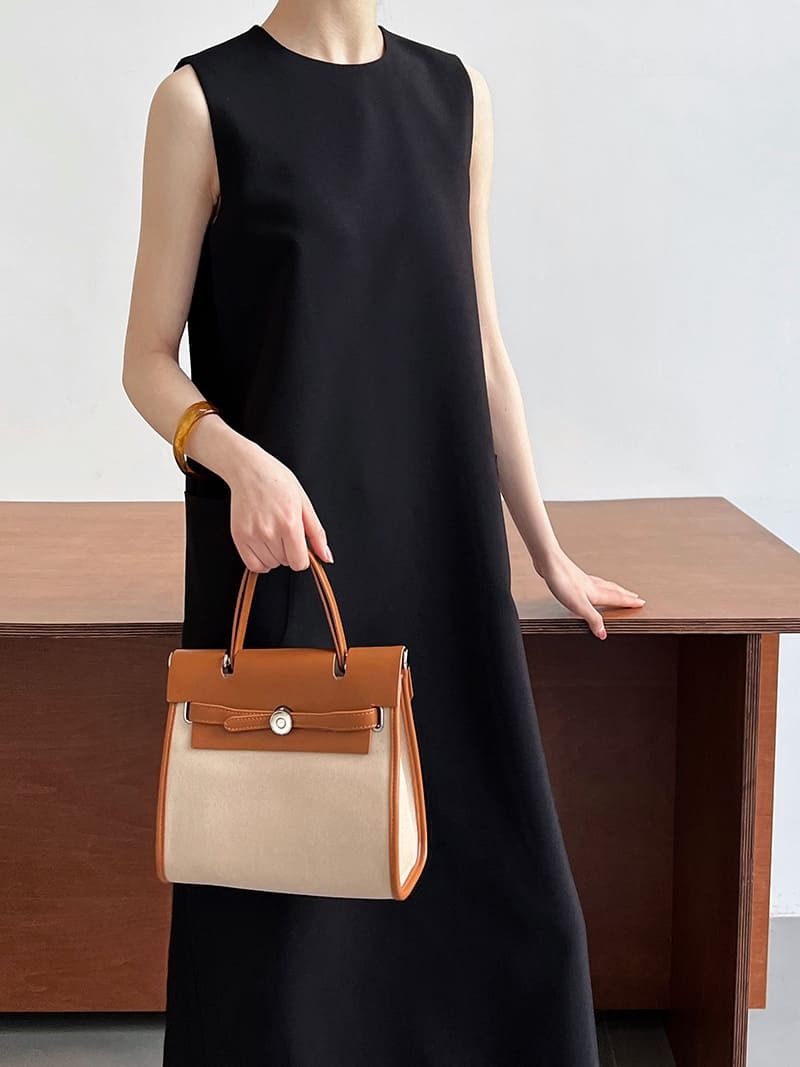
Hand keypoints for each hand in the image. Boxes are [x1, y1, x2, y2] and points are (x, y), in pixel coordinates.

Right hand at [224, 440, 332, 572]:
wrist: (249, 470)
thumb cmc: (278, 482)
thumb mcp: (304, 504)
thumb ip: (317, 534)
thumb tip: (327, 557)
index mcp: (290, 523)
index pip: (299, 563)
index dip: (302, 557)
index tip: (299, 547)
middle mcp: (270, 532)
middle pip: (285, 563)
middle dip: (288, 552)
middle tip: (284, 532)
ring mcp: (252, 535)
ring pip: (270, 564)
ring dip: (274, 555)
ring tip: (272, 533)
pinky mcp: (239, 537)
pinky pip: (252, 565)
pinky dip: (260, 561)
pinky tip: (263, 546)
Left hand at [533, 548, 644, 639]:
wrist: (549, 562)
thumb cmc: (562, 582)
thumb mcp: (579, 605)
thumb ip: (593, 619)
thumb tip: (603, 634)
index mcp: (596, 592)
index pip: (617, 598)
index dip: (629, 602)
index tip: (641, 602)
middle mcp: (592, 585)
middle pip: (613, 590)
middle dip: (625, 594)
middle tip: (635, 596)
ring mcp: (582, 580)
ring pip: (603, 584)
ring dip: (613, 588)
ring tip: (617, 590)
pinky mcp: (572, 577)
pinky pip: (591, 582)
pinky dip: (597, 584)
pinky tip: (589, 584)